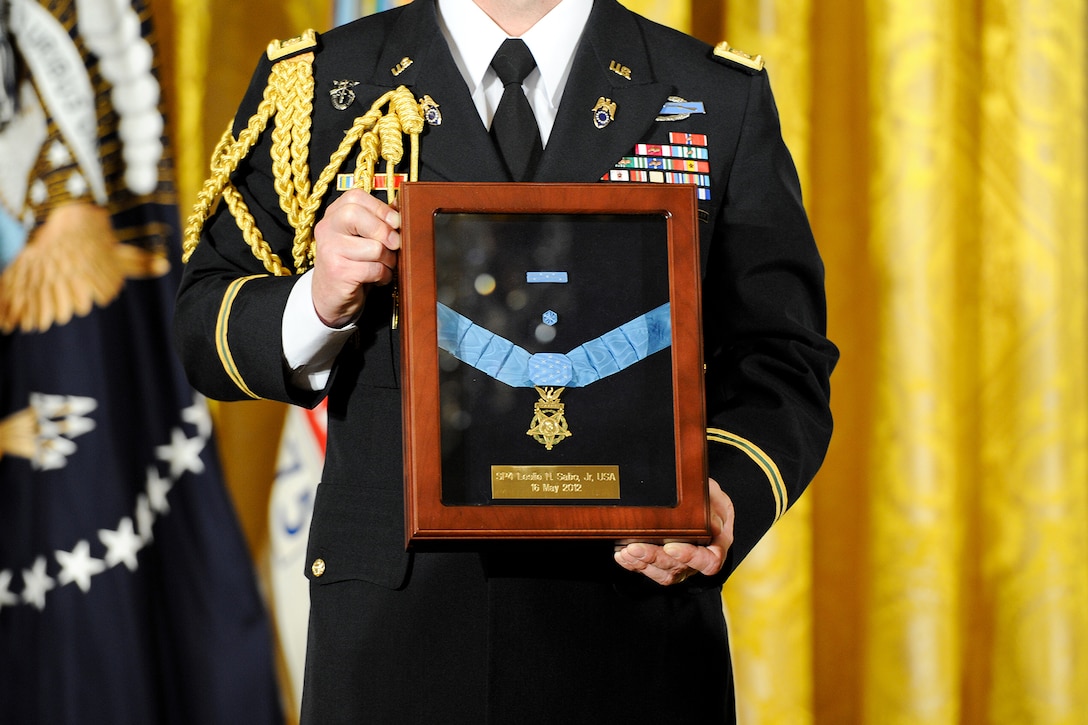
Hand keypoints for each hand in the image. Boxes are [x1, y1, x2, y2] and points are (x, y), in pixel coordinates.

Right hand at [310, 189, 401, 327]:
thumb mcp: (362, 238)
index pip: (355, 197)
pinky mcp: (339, 272)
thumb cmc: (352, 265)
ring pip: (374, 247)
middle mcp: (327, 229)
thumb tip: (400, 203)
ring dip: (388, 259)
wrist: (330, 298)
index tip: (396, 222)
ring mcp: (330, 251)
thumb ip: (377, 220)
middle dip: (385, 231)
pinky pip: (374, 269)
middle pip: (357, 215)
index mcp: (333, 216)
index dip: (381, 208)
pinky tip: (379, 278)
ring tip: (384, 265)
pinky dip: (384, 275)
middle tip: (394, 245)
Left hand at [613, 478, 734, 585]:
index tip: (671, 547)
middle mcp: (700, 559)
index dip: (690, 558)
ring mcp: (683, 564)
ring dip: (642, 563)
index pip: (710, 561)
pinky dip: (635, 564)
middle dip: (654, 558)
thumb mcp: (712, 493)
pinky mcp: (665, 565)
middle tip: (636, 547)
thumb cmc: (707, 496)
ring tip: (626, 550)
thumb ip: (710, 503)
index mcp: (718, 543)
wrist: (699, 501)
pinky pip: (651, 571)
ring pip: (663, 573)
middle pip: (679, 568)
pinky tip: (622, 555)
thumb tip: (708, 518)